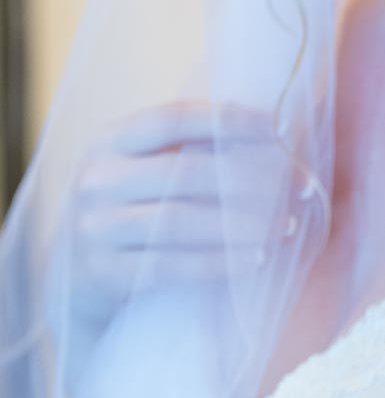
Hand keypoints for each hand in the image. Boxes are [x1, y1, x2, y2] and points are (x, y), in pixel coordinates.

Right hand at [71, 100, 315, 322]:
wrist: (72, 281)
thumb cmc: (130, 211)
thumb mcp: (141, 169)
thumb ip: (189, 148)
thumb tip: (277, 129)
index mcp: (110, 141)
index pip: (175, 116)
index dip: (230, 119)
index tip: (280, 126)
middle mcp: (97, 178)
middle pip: (185, 171)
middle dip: (251, 179)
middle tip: (299, 188)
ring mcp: (94, 227)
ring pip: (181, 220)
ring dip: (242, 224)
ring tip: (286, 226)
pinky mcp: (102, 273)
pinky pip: (171, 265)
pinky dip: (219, 262)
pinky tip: (256, 259)